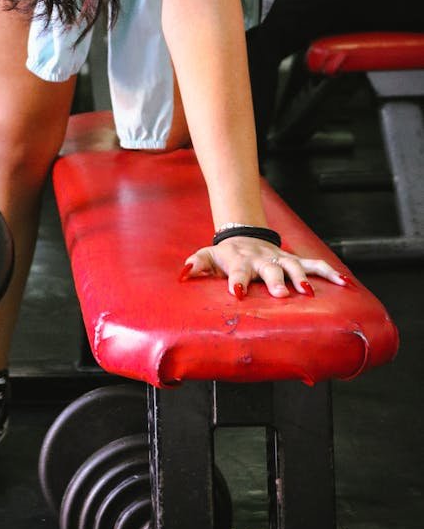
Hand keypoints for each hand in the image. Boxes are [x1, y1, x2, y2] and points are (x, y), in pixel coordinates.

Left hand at [179, 237, 351, 298]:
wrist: (243, 234)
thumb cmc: (225, 254)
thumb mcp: (207, 257)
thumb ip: (195, 265)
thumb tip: (182, 274)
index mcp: (240, 261)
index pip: (237, 272)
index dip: (238, 282)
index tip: (238, 293)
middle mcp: (262, 260)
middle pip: (270, 270)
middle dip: (276, 281)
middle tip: (282, 294)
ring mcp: (280, 259)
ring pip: (294, 266)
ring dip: (303, 278)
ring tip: (310, 292)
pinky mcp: (294, 260)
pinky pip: (314, 265)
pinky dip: (330, 273)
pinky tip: (345, 283)